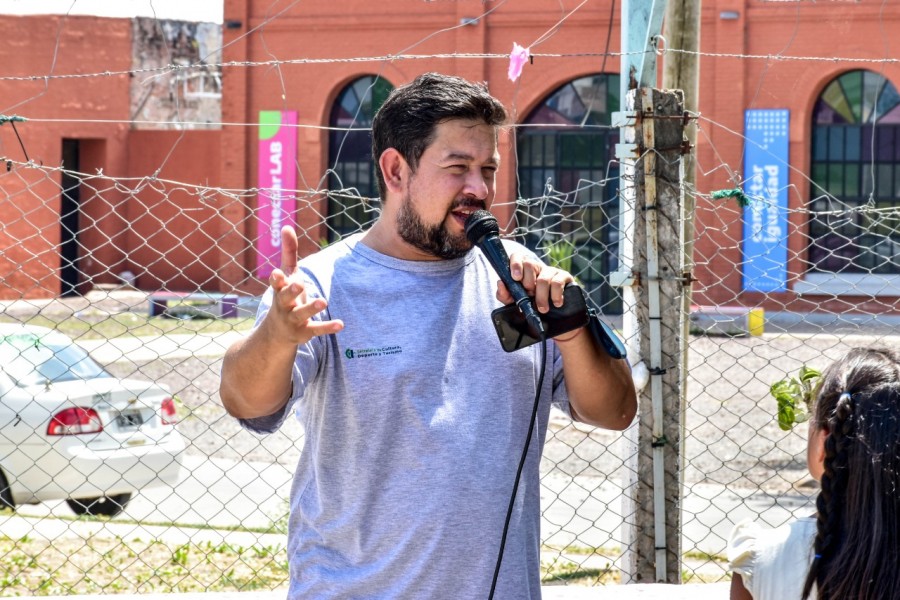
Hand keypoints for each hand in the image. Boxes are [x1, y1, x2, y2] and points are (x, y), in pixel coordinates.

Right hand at [264, 226, 343, 344]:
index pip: (276, 283)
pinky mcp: (304, 332)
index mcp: (280, 290)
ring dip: (311, 308)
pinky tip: (341, 324)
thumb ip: (288, 252)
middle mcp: (284, 305)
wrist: (276, 333)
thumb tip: (286, 226)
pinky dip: (327, 327)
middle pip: (285, 298)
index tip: (277, 273)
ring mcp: (293, 320)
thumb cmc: (285, 295)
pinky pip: (316, 329)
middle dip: (291, 291)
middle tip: (299, 284)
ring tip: (323, 301)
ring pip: (301, 314)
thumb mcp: (288, 274)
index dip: (277, 279)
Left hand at [496, 253, 573, 313]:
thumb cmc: (530, 305)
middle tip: (530, 296)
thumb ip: (504, 294)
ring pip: (543, 278)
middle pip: (530, 264)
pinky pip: (557, 283)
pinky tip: (556, 303)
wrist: (552, 317)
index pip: (517, 256)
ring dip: (541, 297)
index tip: (516, 278)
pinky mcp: (564, 276)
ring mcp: (551, 270)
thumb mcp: (514, 302)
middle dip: (528, 283)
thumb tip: (500, 283)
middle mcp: (537, 267)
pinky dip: (556, 296)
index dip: (516, 264)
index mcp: (523, 269)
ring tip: (542, 309)